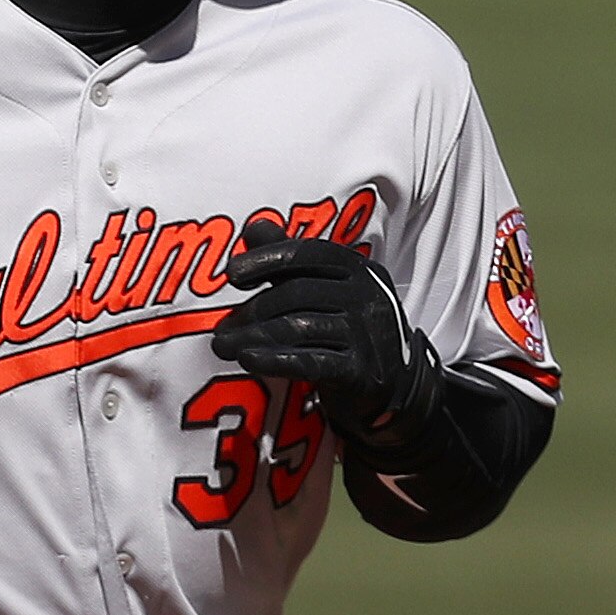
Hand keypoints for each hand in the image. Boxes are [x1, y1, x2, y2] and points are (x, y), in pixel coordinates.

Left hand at [209, 218, 443, 445]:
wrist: (394, 387)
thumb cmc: (350, 331)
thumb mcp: (327, 289)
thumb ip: (290, 260)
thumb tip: (254, 227)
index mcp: (358, 269)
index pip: (309, 254)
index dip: (268, 259)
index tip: (233, 274)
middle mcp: (366, 295)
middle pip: (298, 293)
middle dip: (252, 310)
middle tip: (221, 329)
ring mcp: (367, 333)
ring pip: (300, 327)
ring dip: (253, 337)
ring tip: (224, 347)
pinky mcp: (362, 371)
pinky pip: (312, 362)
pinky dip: (276, 360)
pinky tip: (249, 360)